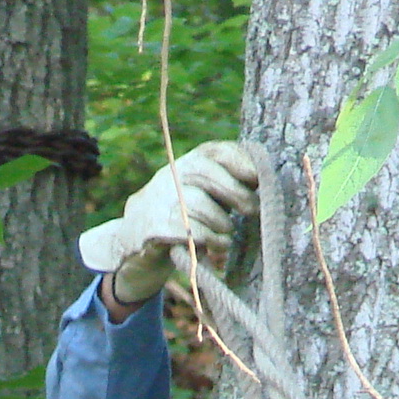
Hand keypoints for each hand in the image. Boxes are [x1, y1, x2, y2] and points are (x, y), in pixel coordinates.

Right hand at [78, 142, 260, 311]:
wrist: (134, 246)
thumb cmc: (183, 220)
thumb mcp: (203, 197)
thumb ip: (227, 187)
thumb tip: (264, 184)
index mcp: (186, 164)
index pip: (214, 152)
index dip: (238, 160)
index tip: (257, 177)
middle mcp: (169, 176)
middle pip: (206, 173)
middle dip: (235, 193)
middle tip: (253, 211)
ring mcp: (157, 200)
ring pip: (197, 203)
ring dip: (221, 222)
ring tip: (228, 236)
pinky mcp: (150, 226)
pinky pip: (185, 230)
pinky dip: (207, 239)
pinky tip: (215, 247)